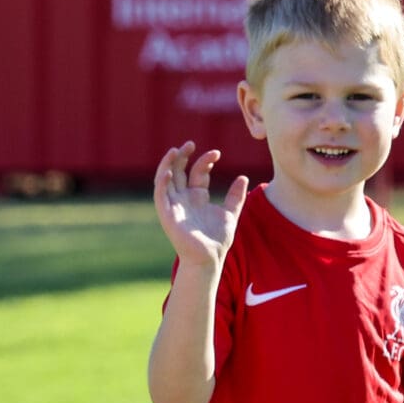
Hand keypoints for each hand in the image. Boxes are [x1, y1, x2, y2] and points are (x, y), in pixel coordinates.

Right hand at [154, 141, 244, 270]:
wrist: (209, 259)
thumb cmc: (217, 240)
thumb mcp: (230, 213)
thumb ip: (236, 196)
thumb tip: (243, 177)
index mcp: (197, 197)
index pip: (197, 173)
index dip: (205, 161)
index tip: (217, 153)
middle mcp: (184, 199)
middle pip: (179, 172)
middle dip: (183, 156)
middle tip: (190, 144)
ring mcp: (174, 206)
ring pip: (166, 179)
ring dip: (168, 164)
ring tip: (176, 150)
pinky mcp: (167, 214)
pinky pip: (160, 195)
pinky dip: (162, 182)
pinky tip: (169, 170)